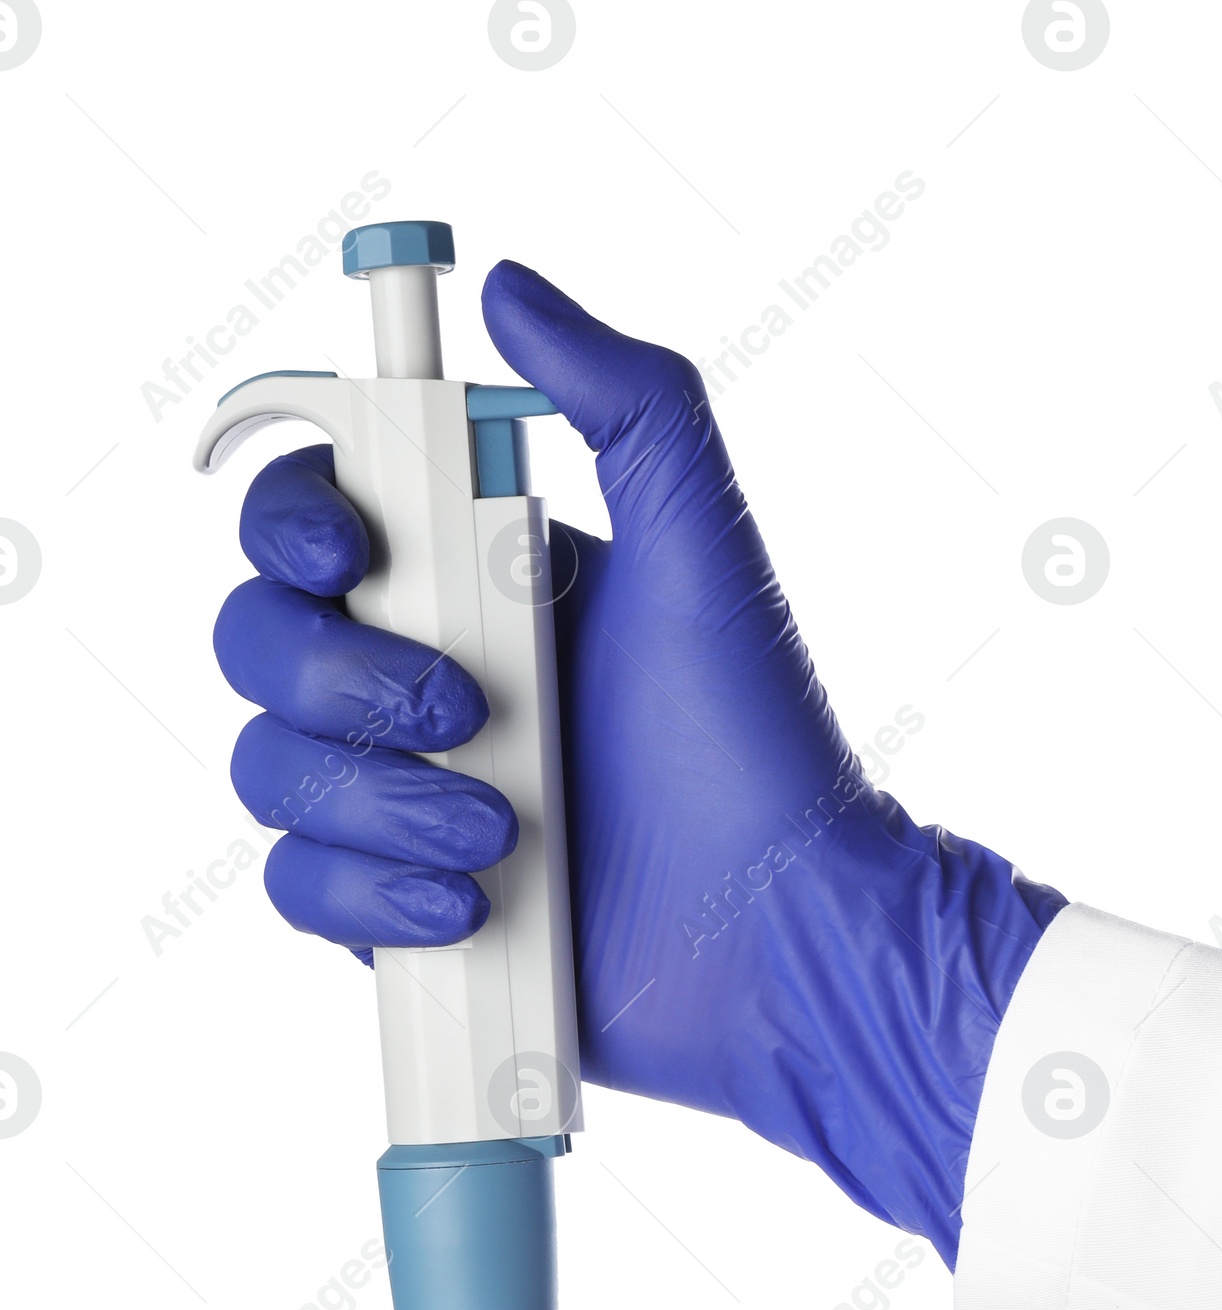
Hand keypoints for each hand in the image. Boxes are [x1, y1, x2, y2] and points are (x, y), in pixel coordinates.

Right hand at [214, 261, 1062, 1260]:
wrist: (787, 936)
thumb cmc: (759, 749)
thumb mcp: (706, 551)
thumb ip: (628, 403)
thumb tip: (512, 288)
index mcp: (473, 581)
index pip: (311, 519)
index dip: (291, 523)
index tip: (345, 551)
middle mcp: (420, 678)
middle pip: (260, 643)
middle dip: (340, 678)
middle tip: (467, 711)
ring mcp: (402, 798)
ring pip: (271, 770)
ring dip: (370, 798)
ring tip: (499, 831)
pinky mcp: (402, 907)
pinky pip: (302, 889)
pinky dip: (366, 894)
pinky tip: (466, 901)